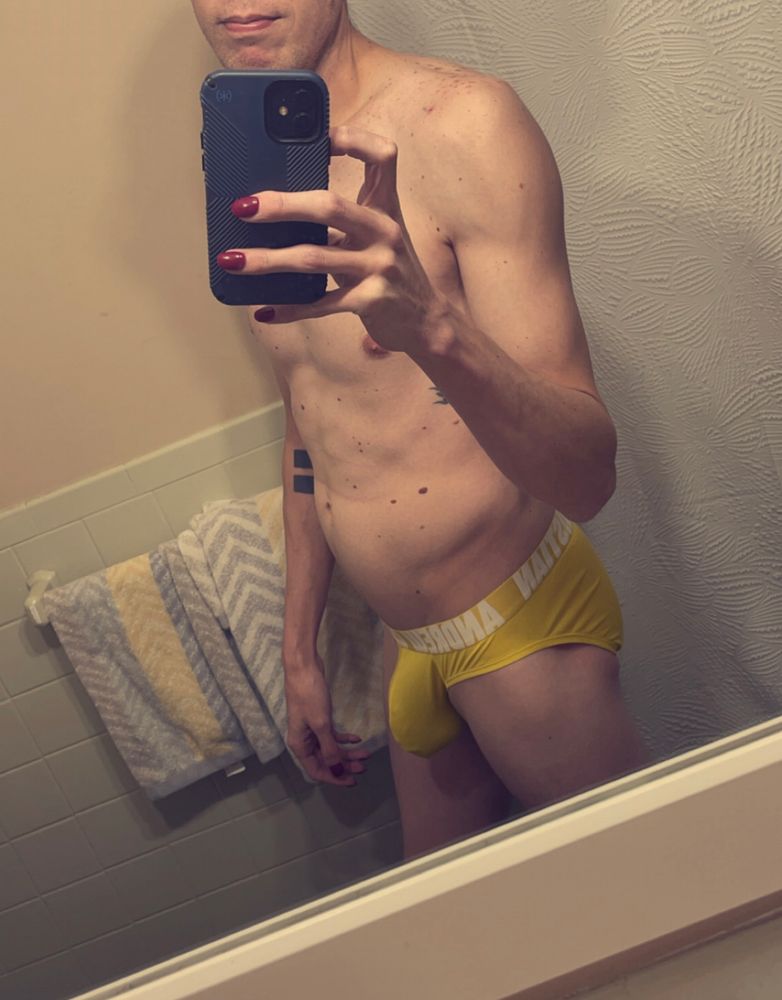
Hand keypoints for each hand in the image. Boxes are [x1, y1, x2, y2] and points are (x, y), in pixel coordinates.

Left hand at [218, 125, 444, 353]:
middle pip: (328, 206)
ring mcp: (380, 266)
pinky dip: (291, 308)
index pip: (382, 156)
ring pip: (313, 257)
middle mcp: (385, 231)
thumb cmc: (389, 273)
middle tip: (243, 207)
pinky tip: (266, 311)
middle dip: (280, 205)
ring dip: (267, 260)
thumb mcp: (373, 238)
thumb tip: (275, 212)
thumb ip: (340, 222)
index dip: (353, 139)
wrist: (425, 321)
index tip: (319, 137)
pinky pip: (322, 302)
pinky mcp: (372, 300)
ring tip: (233, 260)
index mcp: (385, 207)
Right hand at [284, 655, 369, 786]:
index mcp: (300, 745)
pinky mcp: (318, 718)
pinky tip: (357, 738)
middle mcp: (304, 740)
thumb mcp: (321, 725)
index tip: (352, 781)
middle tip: (364, 767)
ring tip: (366, 754)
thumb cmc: (309, 696)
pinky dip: (344, 738)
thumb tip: (337, 771)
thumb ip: (329, 749)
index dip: (334, 778)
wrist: (304, 668)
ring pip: (331, 747)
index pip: (317, 770)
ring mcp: (311, 729)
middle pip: (326, 760)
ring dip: (348, 752)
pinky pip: (332, 734)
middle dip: (345, 765)